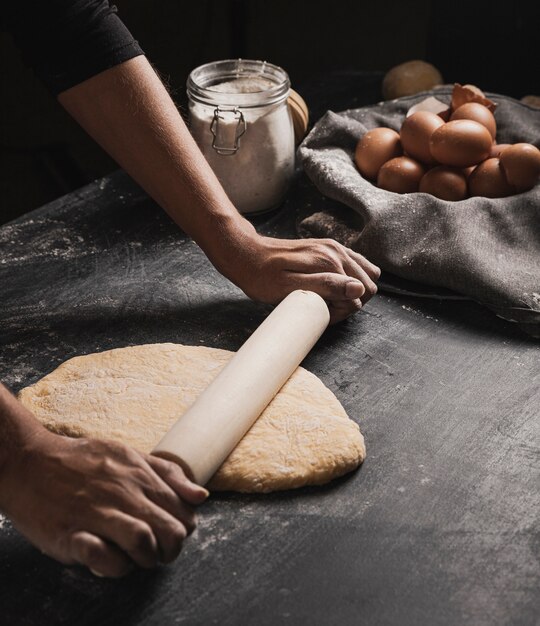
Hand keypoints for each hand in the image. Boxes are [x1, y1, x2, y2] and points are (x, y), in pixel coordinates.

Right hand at [0, 429, 207, 577]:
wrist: (29, 462)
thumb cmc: (82, 461)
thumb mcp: (129, 455)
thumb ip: (167, 474)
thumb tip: (201, 496)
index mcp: (140, 474)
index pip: (183, 511)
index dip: (183, 528)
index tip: (170, 532)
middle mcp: (124, 492)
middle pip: (171, 530)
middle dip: (172, 550)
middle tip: (158, 552)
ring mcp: (97, 513)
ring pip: (144, 541)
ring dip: (147, 558)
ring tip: (137, 558)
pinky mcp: (71, 534)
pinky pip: (103, 558)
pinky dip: (114, 566)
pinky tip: (111, 559)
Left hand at [220, 234, 380, 323]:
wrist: (245, 254)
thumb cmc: (262, 276)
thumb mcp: (289, 288)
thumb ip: (326, 286)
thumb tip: (358, 289)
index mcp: (329, 261)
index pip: (359, 294)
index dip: (342, 310)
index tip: (321, 312)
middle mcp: (336, 250)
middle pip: (368, 284)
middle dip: (350, 301)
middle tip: (323, 307)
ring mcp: (334, 247)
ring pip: (366, 274)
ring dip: (351, 292)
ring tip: (325, 298)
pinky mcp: (328, 248)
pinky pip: (355, 265)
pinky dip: (348, 281)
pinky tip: (328, 287)